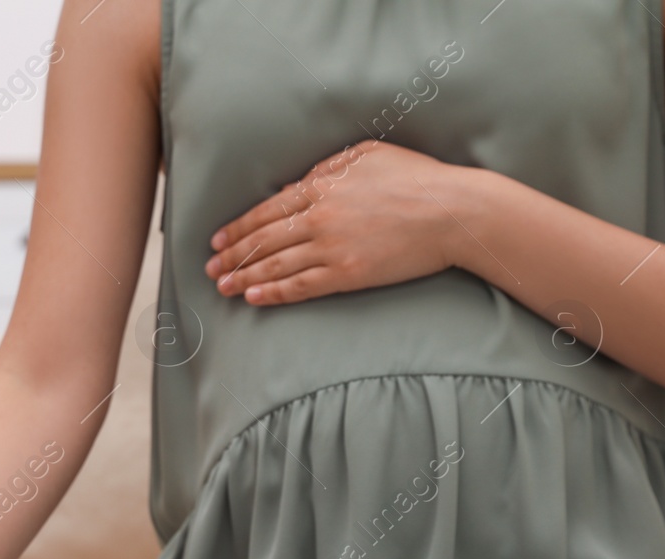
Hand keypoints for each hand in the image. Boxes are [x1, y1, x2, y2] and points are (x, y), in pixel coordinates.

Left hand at [203, 141, 470, 305]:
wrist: (453, 211)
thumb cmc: (416, 178)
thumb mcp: (368, 155)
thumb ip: (328, 168)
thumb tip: (297, 184)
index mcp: (322, 186)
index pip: (268, 210)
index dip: (239, 228)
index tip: (219, 240)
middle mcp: (319, 217)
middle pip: (264, 240)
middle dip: (233, 255)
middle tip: (210, 267)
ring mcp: (332, 248)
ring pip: (275, 266)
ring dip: (244, 277)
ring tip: (222, 286)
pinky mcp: (347, 274)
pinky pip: (300, 286)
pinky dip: (273, 293)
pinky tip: (252, 298)